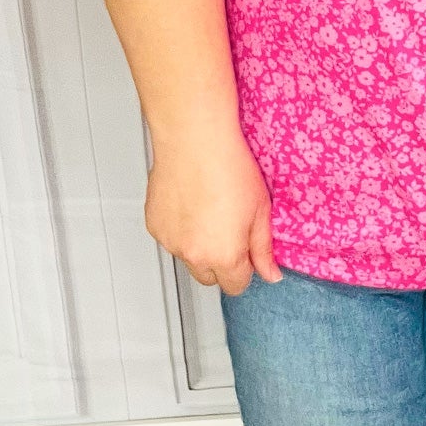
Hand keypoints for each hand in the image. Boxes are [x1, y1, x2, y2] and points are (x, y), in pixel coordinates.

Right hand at [144, 124, 283, 294]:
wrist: (194, 140)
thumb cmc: (229, 168)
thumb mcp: (261, 210)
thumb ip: (264, 249)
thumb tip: (270, 275)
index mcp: (224, 256)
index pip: (236, 286)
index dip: (245, 269)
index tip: (247, 252)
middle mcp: (194, 255)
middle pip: (209, 277)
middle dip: (221, 263)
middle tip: (228, 229)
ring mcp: (170, 241)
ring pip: (188, 257)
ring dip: (198, 246)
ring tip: (208, 210)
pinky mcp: (154, 225)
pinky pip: (170, 238)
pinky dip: (180, 229)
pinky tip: (190, 204)